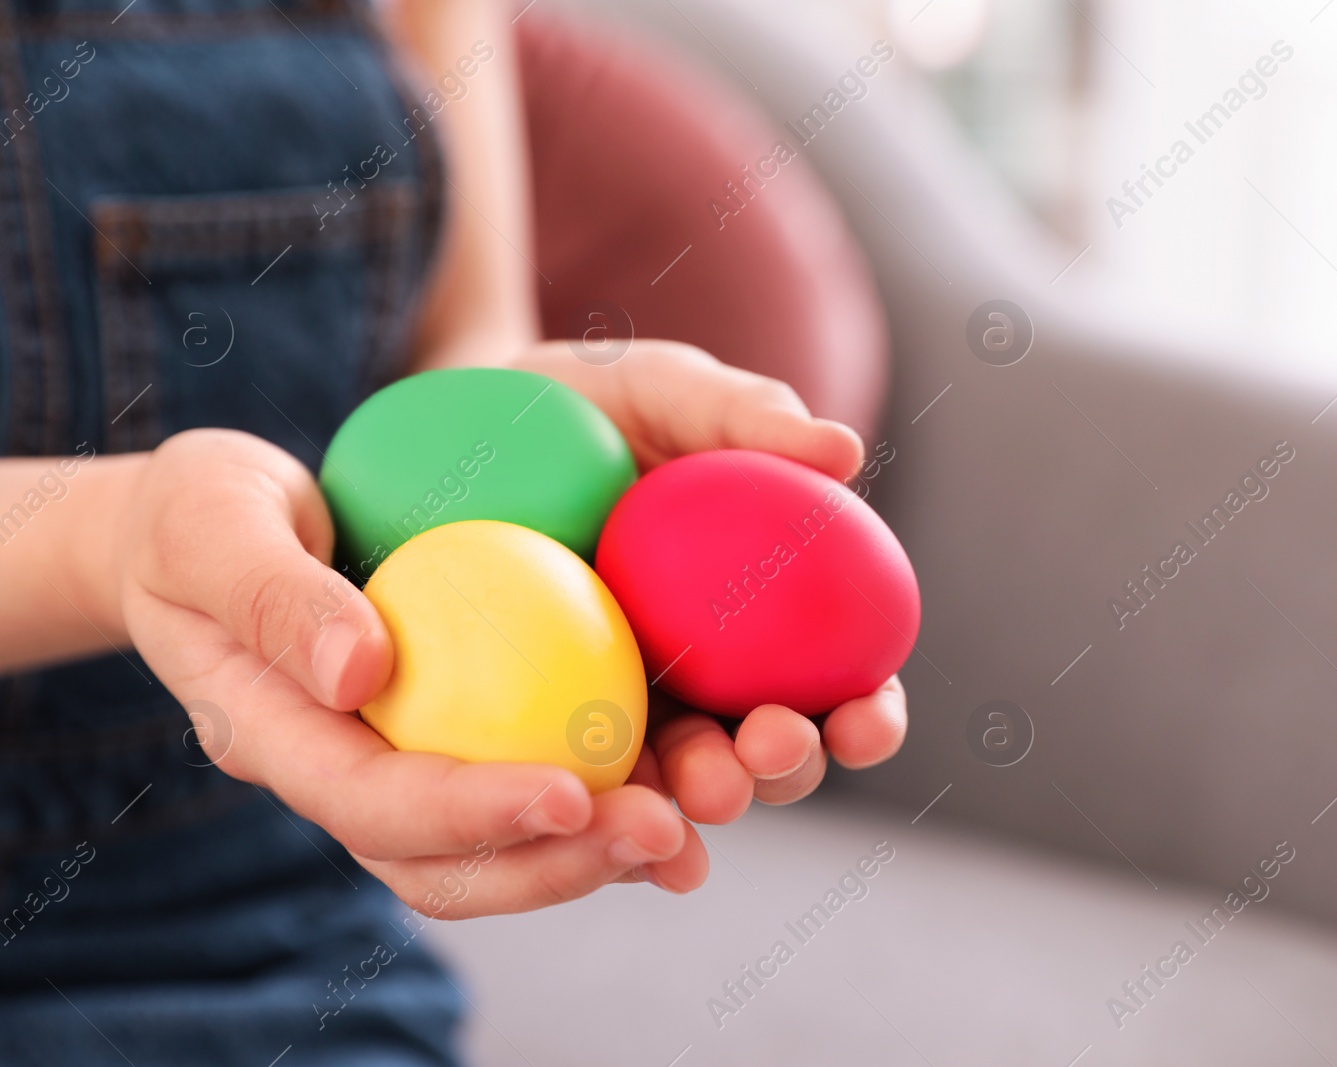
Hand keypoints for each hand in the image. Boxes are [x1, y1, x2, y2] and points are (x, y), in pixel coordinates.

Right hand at [113, 428, 706, 915]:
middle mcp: (358, 776)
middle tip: (668, 832)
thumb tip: (361, 672)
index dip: (470, 814)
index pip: (375, 805)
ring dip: (610, 845)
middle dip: (562, 863)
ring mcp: (414, 763)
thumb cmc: (200, 513)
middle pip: (455, 862)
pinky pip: (545, 776)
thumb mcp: (211, 521)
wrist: (216, 527)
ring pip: (511, 843)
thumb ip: (271, 594)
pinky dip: (623, 783)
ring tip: (709, 814)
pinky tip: (703, 765)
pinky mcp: (467, 733)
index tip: (569, 794)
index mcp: (287, 742)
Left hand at [520, 340, 908, 827]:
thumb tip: (844, 452)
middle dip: (787, 771)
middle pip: (770, 751)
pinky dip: (606, 807)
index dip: (869, 716)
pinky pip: (585, 774)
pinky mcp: (552, 723)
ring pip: (681, 780)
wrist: (474, 417)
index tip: (866, 718)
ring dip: (705, 797)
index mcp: (768, 612)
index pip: (842, 682)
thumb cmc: (593, 401)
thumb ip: (746, 415)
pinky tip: (612, 824)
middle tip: (771, 743)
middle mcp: (712, 674)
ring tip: (702, 787)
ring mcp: (631, 706)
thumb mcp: (666, 390)